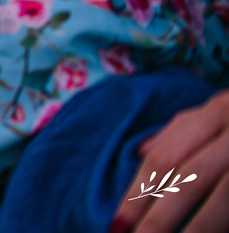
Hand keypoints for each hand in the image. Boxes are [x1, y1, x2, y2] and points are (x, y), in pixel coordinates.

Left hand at [111, 90, 228, 232]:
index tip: (116, 227)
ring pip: (223, 200)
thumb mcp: (219, 113)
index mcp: (219, 112)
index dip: (137, 194)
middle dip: (159, 220)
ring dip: (196, 230)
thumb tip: (140, 152)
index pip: (166, 158)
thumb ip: (181, 133)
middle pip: (189, 181)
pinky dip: (225, 227)